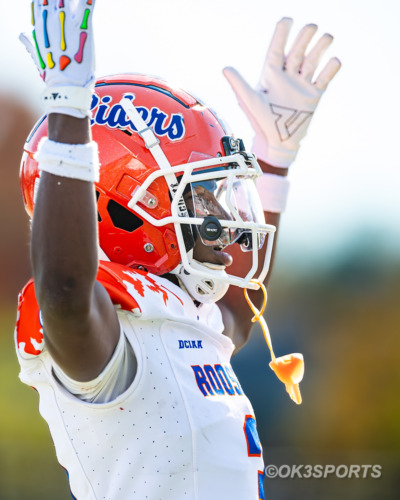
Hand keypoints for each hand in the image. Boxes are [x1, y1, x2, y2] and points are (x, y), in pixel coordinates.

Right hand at [20, 0, 95, 117]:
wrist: (65, 87)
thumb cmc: (53, 74)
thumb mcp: (37, 55)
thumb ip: (30, 42)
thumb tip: (22, 34)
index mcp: (40, 25)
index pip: (39, 1)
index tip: (51, 2)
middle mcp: (51, 20)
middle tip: (65, 2)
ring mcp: (67, 23)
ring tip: (78, 0)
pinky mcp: (83, 28)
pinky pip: (87, 5)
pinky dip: (90, 0)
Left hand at [223, 18, 340, 167]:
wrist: (277, 142)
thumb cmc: (260, 122)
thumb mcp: (250, 101)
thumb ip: (239, 84)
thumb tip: (225, 68)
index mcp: (270, 75)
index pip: (276, 49)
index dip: (282, 34)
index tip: (287, 19)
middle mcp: (287, 76)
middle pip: (298, 50)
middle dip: (305, 37)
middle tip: (311, 27)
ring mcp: (301, 85)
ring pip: (313, 60)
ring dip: (320, 47)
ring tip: (327, 37)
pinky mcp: (313, 95)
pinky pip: (324, 78)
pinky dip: (331, 68)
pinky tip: (335, 60)